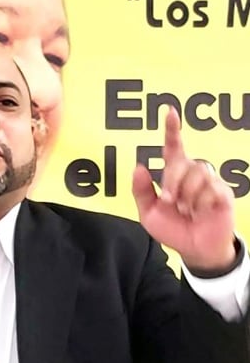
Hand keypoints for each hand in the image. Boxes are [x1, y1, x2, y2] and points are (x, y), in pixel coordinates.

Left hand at [132, 107, 235, 274]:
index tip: (169, 111)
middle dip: (172, 181)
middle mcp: (192, 174)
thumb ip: (141, 191)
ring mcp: (210, 183)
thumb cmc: (173, 230)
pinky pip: (212, 188)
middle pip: (183, 162)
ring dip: (187, 193)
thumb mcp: (149, 213)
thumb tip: (139, 166)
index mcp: (174, 175)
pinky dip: (201, 202)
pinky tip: (200, 212)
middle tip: (168, 200)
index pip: (174, 147)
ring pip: (198, 172)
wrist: (193, 251)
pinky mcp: (223, 194)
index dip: (172, 129)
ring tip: (186, 210)